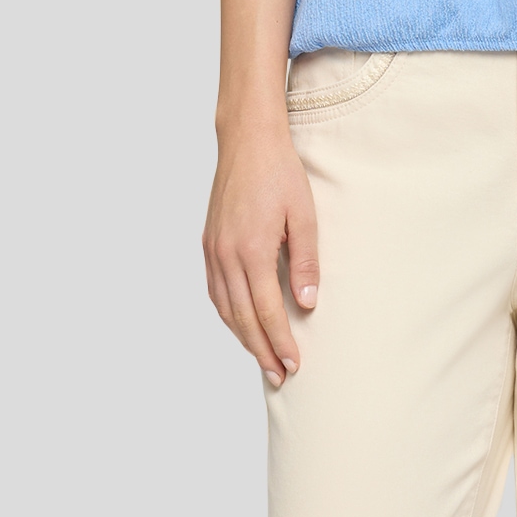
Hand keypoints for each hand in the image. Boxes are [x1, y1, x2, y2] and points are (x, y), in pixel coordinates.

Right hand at [204, 115, 319, 384]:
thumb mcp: (305, 215)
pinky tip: (240, 324)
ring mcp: (213, 251)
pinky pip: (215, 291)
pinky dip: (227, 314)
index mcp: (252, 250)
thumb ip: (306, 262)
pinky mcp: (208, 244)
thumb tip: (307, 304)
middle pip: (243, 318)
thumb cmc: (280, 173)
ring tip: (262, 358)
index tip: (294, 364)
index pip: (268, 310)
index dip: (281, 341)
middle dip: (262, 350)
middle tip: (279, 376)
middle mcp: (226, 255)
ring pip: (225, 309)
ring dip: (243, 337)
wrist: (247, 141)